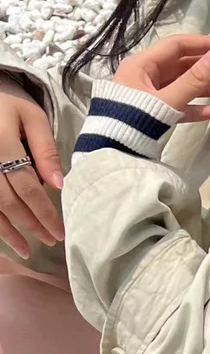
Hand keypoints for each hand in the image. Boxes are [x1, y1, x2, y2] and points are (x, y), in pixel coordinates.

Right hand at [0, 75, 64, 259]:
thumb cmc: (9, 102)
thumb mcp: (33, 117)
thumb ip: (46, 150)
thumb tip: (59, 185)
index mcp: (2, 143)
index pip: (27, 187)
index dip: (44, 212)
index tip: (59, 231)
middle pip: (8, 201)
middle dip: (30, 225)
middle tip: (50, 241)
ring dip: (8, 232)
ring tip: (26, 250)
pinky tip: (4, 238)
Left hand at [112, 35, 209, 121]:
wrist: (113, 154)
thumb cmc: (135, 122)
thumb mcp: (167, 101)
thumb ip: (195, 79)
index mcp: (143, 65)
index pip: (178, 45)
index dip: (206, 44)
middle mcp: (145, 76)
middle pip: (184, 65)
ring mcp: (150, 96)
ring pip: (183, 86)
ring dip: (208, 88)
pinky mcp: (153, 115)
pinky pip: (178, 106)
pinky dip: (195, 107)